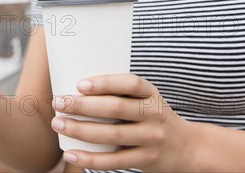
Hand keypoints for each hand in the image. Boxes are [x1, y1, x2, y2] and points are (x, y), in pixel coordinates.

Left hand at [50, 74, 195, 171]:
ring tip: (58, 124)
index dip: (106, 83)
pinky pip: (114, 161)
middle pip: (116, 109)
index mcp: (152, 94)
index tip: (80, 84)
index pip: (131, 84)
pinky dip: (90, 159)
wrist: (186, 147)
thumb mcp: (146, 99)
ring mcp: (151, 139)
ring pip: (112, 135)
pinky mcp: (145, 160)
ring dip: (80, 130)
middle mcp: (154, 115)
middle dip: (83, 106)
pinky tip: (71, 154)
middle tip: (58, 102)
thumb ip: (120, 93)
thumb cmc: (152, 117)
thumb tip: (75, 86)